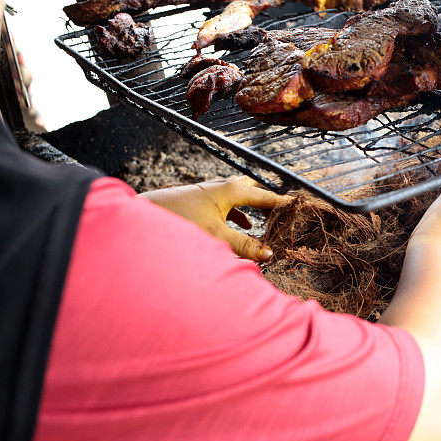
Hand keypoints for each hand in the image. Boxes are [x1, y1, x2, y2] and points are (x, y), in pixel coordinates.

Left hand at [139, 177, 289, 261]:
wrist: (142, 217)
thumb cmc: (180, 223)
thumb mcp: (217, 237)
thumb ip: (244, 246)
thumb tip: (270, 254)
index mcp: (230, 190)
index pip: (265, 196)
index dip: (282, 203)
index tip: (298, 205)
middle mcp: (221, 187)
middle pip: (252, 190)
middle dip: (268, 202)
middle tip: (283, 212)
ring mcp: (209, 193)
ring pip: (239, 197)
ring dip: (253, 209)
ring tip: (266, 222)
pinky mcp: (199, 201)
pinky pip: (227, 205)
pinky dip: (238, 215)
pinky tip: (241, 226)